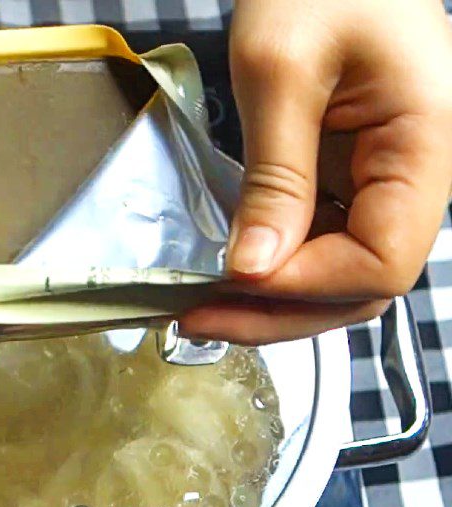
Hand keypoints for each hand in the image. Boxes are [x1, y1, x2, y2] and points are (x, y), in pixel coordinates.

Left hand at [179, 0, 451, 344]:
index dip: (307, 285)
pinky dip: (270, 270)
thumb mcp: (281, 70)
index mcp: (424, 144)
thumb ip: (276, 175)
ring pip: (336, 276)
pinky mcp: (344, 182)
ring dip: (270, 304)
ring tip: (201, 309)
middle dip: (279, 313)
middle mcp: (412, 177)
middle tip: (199, 319)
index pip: (383, 261)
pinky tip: (224, 277)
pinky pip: (316, 245)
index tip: (235, 280)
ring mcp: (379, 184)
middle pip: (360, 285)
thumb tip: (253, 268)